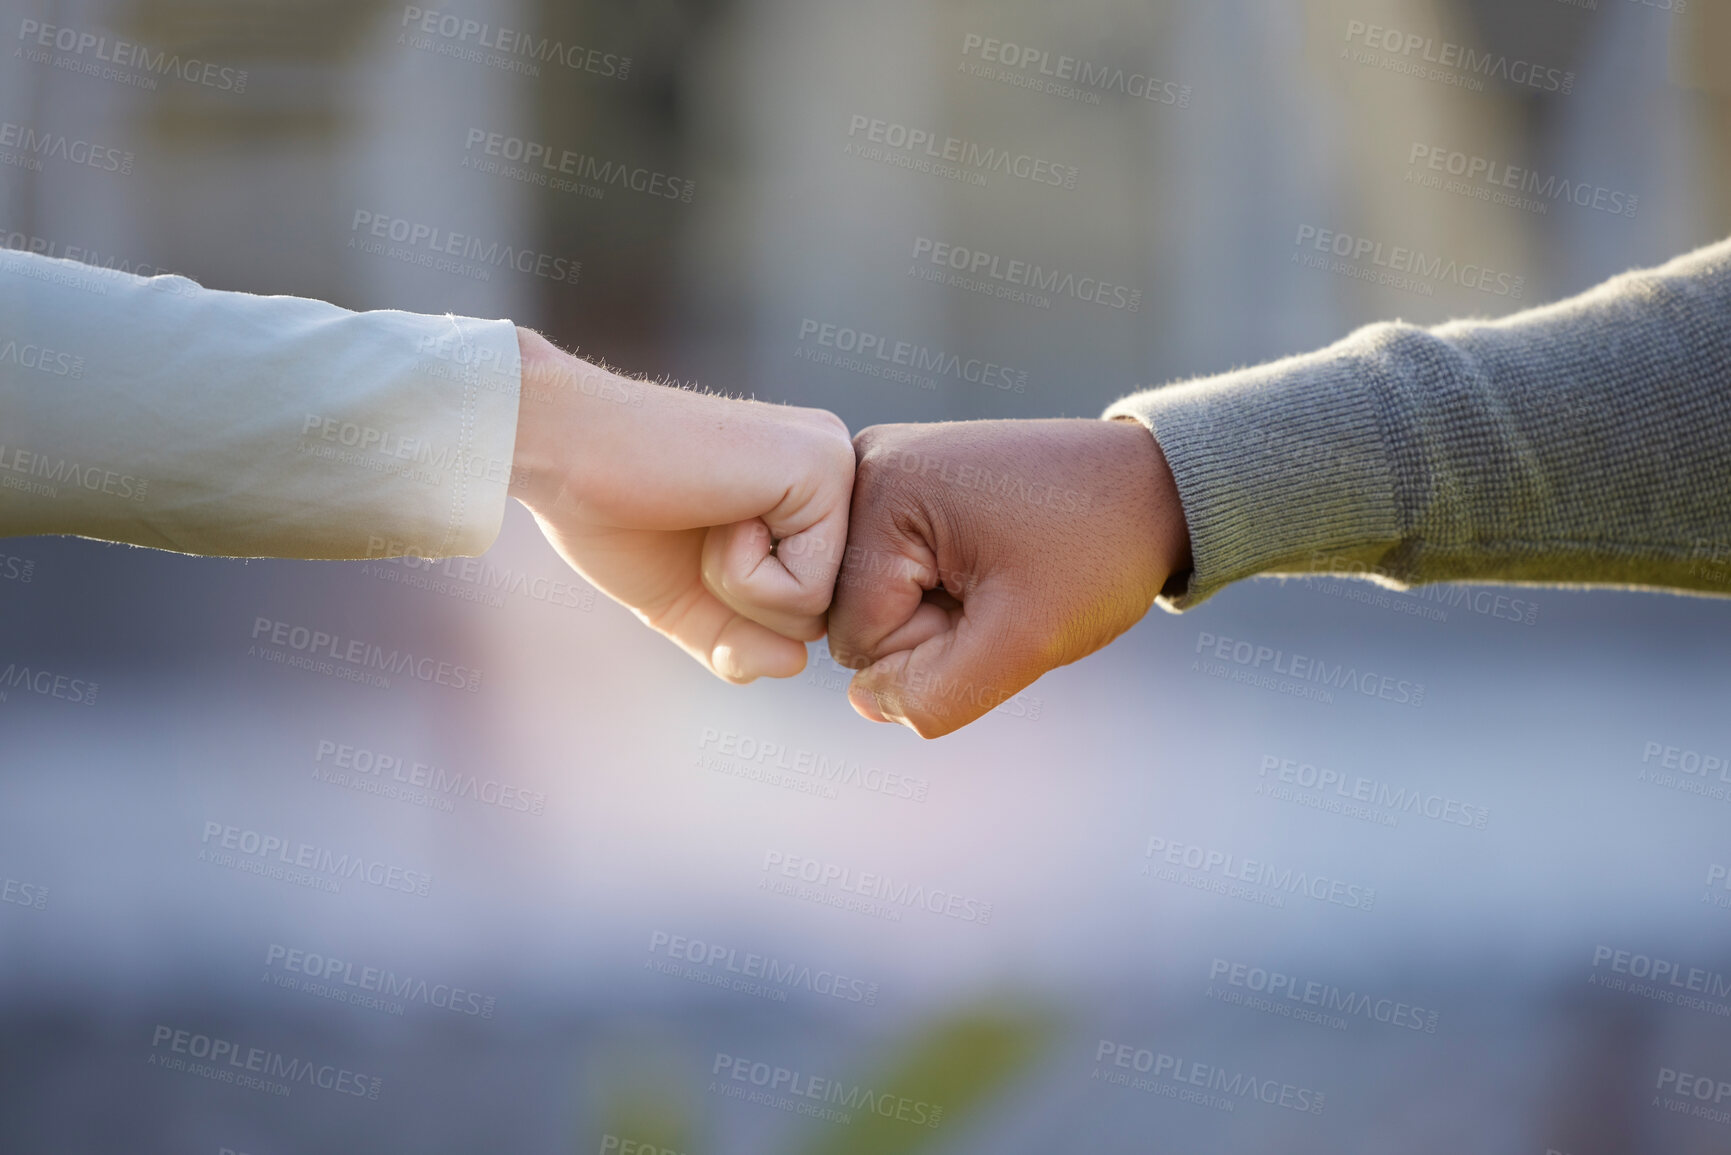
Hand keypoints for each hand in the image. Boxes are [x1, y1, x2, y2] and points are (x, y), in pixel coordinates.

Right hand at [508, 328, 853, 681]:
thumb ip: (739, 641)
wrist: (565, 449)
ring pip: (816, 610)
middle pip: (819, 617)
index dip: (734, 608)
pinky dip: (742, 575)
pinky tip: (714, 508)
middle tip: (694, 526)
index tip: (691, 535)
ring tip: (703, 514)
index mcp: (808, 494)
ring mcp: (835, 464)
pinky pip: (805, 592)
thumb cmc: (615, 512)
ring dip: (738, 588)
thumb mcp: (684, 599)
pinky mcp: (824, 470)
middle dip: (739, 603)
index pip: (804, 611)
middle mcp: (835, 470)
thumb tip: (795, 663)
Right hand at [827, 419, 1190, 736]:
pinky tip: (986, 564)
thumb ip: (936, 694)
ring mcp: (883, 470)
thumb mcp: (1024, 639)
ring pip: (874, 602)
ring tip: (999, 575)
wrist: (1154, 486)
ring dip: (937, 612)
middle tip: (1003, 592)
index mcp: (882, 490)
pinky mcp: (904, 483)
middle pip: (854, 617)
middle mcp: (864, 468)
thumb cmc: (1098, 551)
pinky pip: (893, 573)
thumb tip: (865, 705)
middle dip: (929, 631)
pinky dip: (939, 588)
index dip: (931, 653)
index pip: (857, 639)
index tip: (1001, 604)